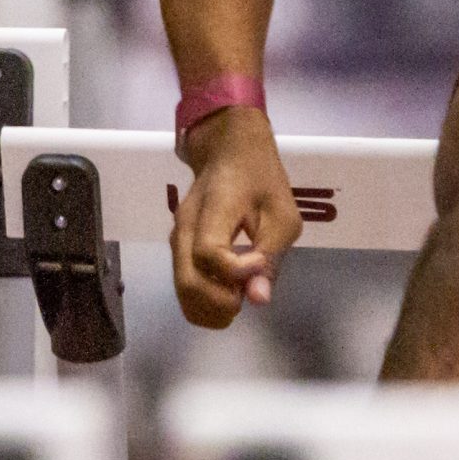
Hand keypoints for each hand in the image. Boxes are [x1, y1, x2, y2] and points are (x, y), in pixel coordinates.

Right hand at [171, 105, 302, 328]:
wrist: (228, 151)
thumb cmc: (261, 178)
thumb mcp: (282, 212)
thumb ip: (271, 255)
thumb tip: (258, 300)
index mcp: (211, 209)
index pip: (209, 252)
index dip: (236, 270)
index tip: (260, 262)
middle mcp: (184, 227)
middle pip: (188, 282)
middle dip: (220, 304)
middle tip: (246, 298)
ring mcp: (176, 239)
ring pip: (181, 289)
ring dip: (209, 309)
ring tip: (237, 300)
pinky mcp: (178, 248)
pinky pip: (183, 284)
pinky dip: (201, 302)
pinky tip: (225, 297)